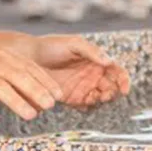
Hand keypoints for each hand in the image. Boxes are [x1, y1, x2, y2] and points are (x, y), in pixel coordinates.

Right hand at [0, 45, 60, 124]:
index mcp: (2, 55)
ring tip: (31, 115)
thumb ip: (17, 80)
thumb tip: (42, 102)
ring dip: (16, 101)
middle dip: (36, 90)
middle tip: (50, 106)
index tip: (60, 95)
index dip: (46, 81)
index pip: (29, 67)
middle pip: (17, 75)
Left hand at [9, 34, 129, 109]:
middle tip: (107, 94)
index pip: (117, 72)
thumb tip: (109, 61)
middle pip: (112, 87)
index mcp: (98, 61)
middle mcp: (94, 75)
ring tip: (95, 98)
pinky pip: (85, 106)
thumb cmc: (51, 46)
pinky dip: (88, 107)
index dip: (124, 80)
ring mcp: (83, 87)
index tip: (124, 88)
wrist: (27, 57)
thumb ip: (92, 51)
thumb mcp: (74, 43)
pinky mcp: (71, 98)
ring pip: (100, 98)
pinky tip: (83, 104)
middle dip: (113, 92)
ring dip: (102, 100)